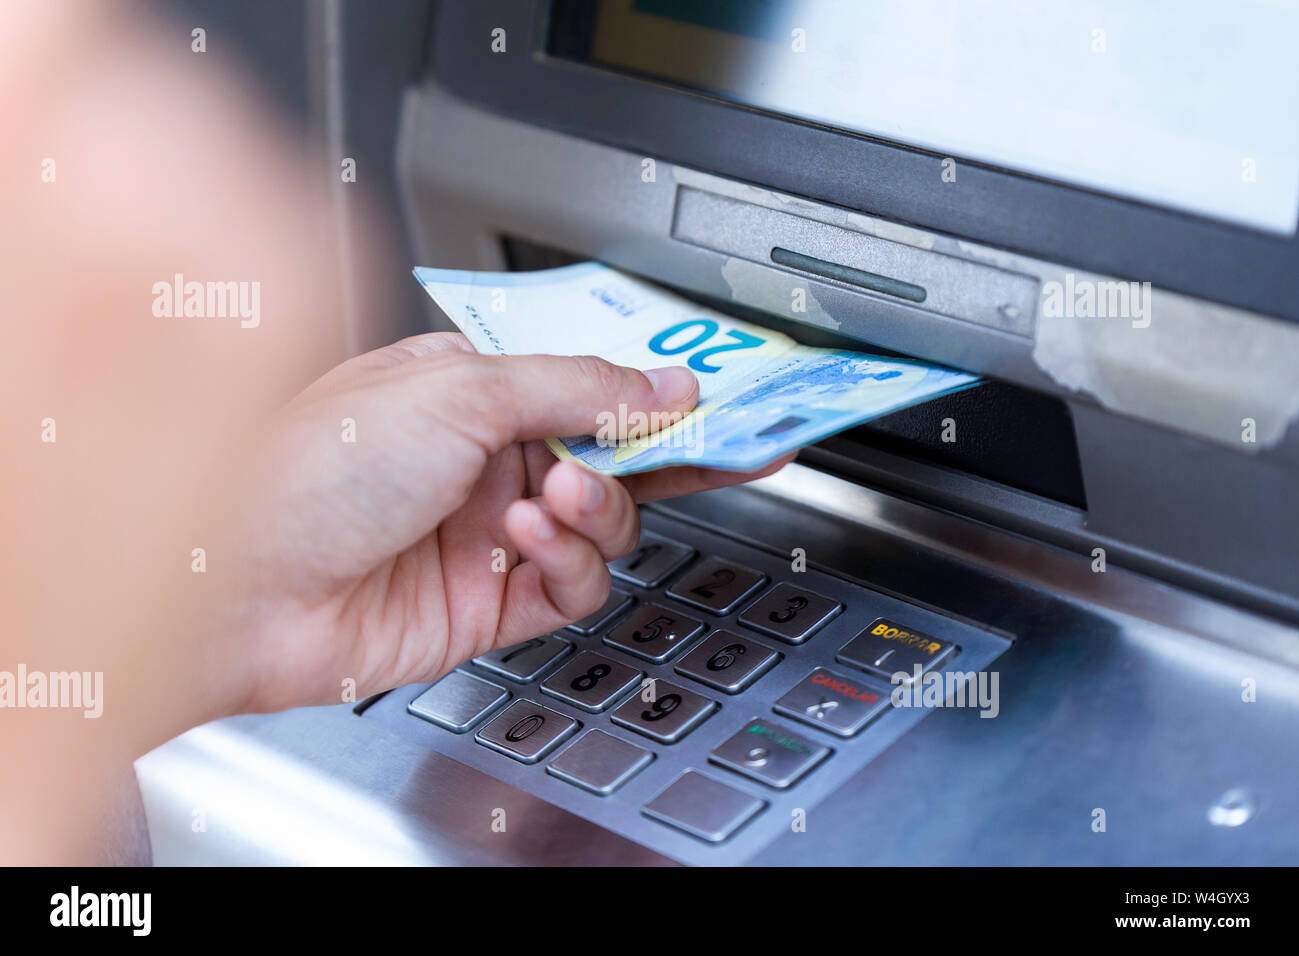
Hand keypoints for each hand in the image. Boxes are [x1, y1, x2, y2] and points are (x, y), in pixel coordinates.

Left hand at [228, 332, 792, 713]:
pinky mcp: (489, 604)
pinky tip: (530, 537)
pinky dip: (569, 560)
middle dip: (660, 451)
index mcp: (469, 391)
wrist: (236, 585)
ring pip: (603, 524)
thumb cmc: (307, 468)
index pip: (587, 382)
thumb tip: (665, 381)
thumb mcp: (457, 393)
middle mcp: (483, 461)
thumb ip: (576, 386)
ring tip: (555, 495)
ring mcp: (488, 534)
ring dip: (598, 507)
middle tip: (721, 446)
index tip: (721, 393)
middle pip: (610, 455)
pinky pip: (572, 585)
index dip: (654, 387)